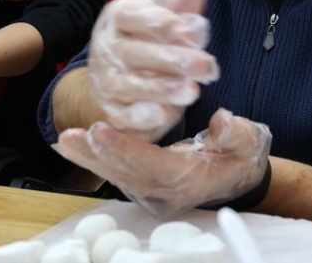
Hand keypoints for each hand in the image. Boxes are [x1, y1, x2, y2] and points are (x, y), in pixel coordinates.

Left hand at [54, 108, 271, 219]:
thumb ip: (234, 133)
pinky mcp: (147, 181)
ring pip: (118, 174)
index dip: (126, 148)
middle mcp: (169, 189)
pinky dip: (94, 159)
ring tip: (64, 140)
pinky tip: (73, 146)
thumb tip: (221, 121)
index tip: (102, 130)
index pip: (154, 164)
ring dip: (90, 158)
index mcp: (191, 178)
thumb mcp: (247, 141)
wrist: (239, 174)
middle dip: (97, 155)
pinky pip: (118, 171)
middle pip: (128, 173)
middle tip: (71, 136)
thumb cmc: (240, 155)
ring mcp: (156, 189)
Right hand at [87, 0, 218, 141]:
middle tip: (205, 65)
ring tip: (192, 91)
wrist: (128, 79)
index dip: (158, 21)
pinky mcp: (112, 111)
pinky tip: (162, 115)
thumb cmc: (154, 38)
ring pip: (128, 85)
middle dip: (171, 59)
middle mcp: (107, 47)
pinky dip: (140, 117)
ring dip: (161, 88)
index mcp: (120, 16)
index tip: (186, 28)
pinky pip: (122, 116)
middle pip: (133, 52)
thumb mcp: (170, 10)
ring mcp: (107, 80)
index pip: (132, 15)